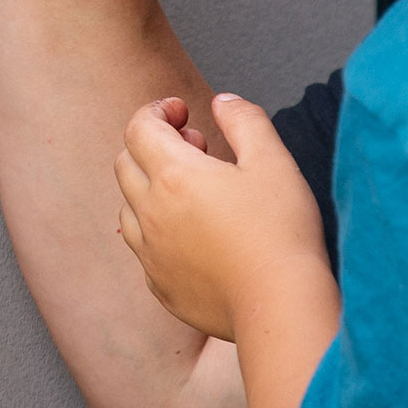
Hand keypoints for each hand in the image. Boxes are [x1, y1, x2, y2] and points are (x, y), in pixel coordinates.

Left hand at [114, 94, 329, 342]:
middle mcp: (151, 215)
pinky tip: (197, 236)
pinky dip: (159, 232)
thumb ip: (244, 120)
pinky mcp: (160, 287)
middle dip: (153, 146)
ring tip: (196, 194)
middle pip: (126, 164)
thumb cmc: (281, 232)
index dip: (158, 110)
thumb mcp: (272, 160)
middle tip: (197, 148)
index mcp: (174, 176)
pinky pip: (144, 250)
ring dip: (151, 190)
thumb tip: (222, 101)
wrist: (280, 306)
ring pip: (128, 209)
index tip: (184, 112)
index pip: (139, 128)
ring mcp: (151, 255)